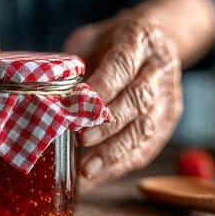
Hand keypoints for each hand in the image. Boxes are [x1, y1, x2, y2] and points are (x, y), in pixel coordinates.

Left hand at [64, 12, 183, 192]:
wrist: (156, 41)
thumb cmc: (113, 42)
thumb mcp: (91, 39)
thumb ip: (74, 63)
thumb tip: (45, 95)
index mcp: (139, 40)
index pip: (122, 64)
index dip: (103, 86)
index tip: (78, 105)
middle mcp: (159, 69)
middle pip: (139, 99)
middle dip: (109, 123)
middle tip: (82, 140)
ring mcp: (169, 96)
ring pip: (146, 128)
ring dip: (115, 152)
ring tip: (87, 170)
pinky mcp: (169, 120)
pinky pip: (148, 147)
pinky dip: (121, 165)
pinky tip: (98, 176)